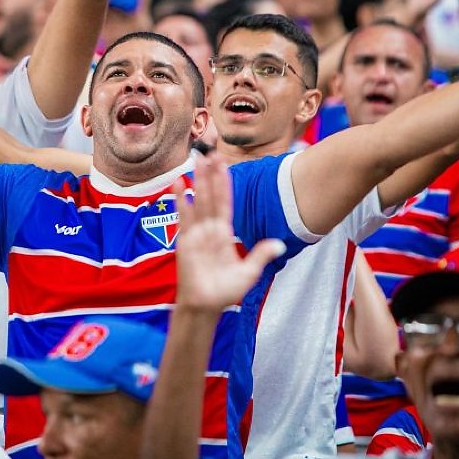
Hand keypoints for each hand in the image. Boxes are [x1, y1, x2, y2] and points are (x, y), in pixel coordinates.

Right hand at [172, 153, 284, 312]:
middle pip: (211, 195)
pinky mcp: (186, 240)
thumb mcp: (249, 272)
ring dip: (197, 180)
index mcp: (224, 233)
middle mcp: (210, 229)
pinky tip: (178, 183)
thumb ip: (261, 255)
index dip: (225, 183)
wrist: (205, 306)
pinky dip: (181, 200)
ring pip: (198, 200)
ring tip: (196, 160)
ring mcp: (197, 233)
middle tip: (210, 152)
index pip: (226, 202)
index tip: (225, 164)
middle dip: (211, 174)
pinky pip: (183, 216)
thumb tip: (279, 244)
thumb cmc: (225, 291)